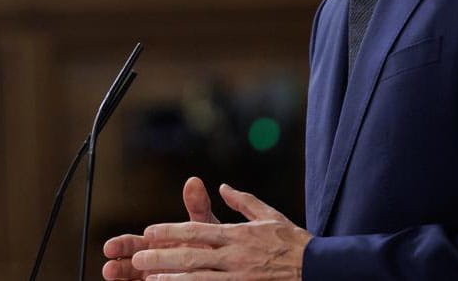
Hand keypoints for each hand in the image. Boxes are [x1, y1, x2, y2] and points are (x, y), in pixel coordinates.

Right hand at [102, 176, 219, 279]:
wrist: (223, 266)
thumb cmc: (211, 245)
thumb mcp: (203, 226)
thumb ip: (196, 207)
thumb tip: (193, 182)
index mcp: (155, 244)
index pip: (131, 244)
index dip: (120, 246)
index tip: (110, 247)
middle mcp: (151, 262)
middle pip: (126, 265)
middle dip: (117, 267)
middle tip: (109, 269)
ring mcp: (155, 277)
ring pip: (133, 280)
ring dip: (123, 280)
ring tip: (116, 280)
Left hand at [133, 183, 310, 279]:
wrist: (319, 268)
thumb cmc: (294, 242)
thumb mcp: (268, 215)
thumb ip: (243, 201)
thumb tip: (223, 186)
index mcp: (237, 234)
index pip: (197, 230)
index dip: (170, 231)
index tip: (150, 232)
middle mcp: (234, 255)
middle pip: (191, 256)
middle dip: (161, 257)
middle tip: (138, 259)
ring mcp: (239, 276)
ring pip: (198, 279)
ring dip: (172, 279)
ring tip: (149, 280)